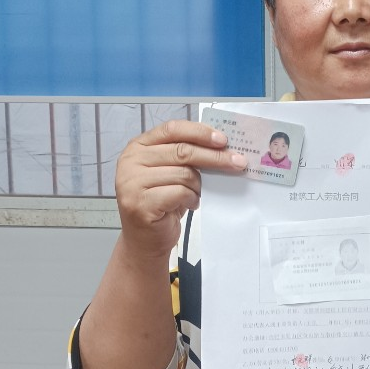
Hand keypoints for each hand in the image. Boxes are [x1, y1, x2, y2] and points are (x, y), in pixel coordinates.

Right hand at [115, 119, 246, 258]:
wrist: (145, 239)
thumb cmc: (162, 203)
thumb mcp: (171, 172)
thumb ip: (185, 156)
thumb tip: (222, 146)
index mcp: (138, 147)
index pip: (172, 129)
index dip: (200, 132)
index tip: (223, 140)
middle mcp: (131, 161)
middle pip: (182, 151)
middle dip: (215, 157)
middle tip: (238, 162)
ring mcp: (132, 182)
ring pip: (184, 173)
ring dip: (198, 185)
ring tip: (196, 194)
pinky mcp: (140, 203)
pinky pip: (180, 192)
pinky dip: (192, 198)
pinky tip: (190, 204)